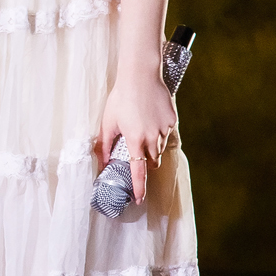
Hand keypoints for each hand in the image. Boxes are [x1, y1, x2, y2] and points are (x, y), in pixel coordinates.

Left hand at [98, 73, 176, 205]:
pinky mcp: (172, 120)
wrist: (140, 75)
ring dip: (153, 146)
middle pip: (152, 161)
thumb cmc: (121, 97)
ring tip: (142, 128)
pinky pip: (167, 132)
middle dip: (147, 163)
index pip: (138, 171)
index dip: (139, 187)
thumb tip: (104, 161)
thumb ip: (105, 144)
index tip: (139, 199)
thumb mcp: (108, 121)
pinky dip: (160, 131)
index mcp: (134, 140)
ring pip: (161, 147)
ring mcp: (164, 128)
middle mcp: (152, 137)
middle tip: (138, 153)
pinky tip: (151, 116)